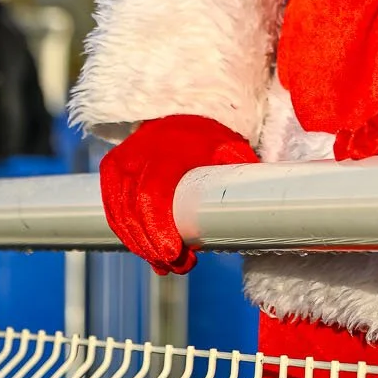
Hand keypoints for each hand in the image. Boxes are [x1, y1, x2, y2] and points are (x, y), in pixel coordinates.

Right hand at [99, 114, 257, 273]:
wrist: (183, 111)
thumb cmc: (210, 137)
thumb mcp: (230, 148)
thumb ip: (240, 174)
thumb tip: (266, 204)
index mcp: (168, 150)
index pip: (153, 194)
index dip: (158, 228)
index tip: (172, 254)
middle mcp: (139, 154)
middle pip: (134, 211)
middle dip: (153, 246)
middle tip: (178, 267)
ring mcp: (121, 161)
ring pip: (121, 215)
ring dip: (141, 246)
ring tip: (167, 265)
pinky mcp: (111, 168)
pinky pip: (113, 209)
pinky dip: (127, 234)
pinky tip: (146, 252)